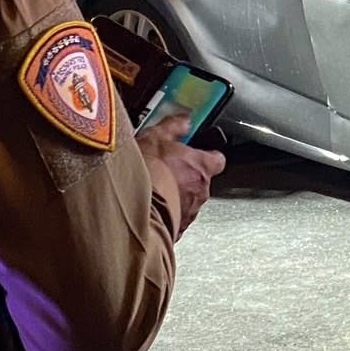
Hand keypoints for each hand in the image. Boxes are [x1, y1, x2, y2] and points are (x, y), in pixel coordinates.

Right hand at [136, 114, 226, 236]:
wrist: (132, 208)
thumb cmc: (145, 173)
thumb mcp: (156, 137)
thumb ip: (173, 127)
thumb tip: (183, 120)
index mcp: (201, 167)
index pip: (217, 159)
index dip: (207, 155)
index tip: (196, 152)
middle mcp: (201, 191)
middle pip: (200, 182)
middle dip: (184, 177)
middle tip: (164, 170)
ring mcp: (190, 212)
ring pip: (187, 201)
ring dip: (173, 196)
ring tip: (152, 189)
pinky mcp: (176, 230)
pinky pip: (174, 220)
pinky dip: (164, 214)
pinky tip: (147, 207)